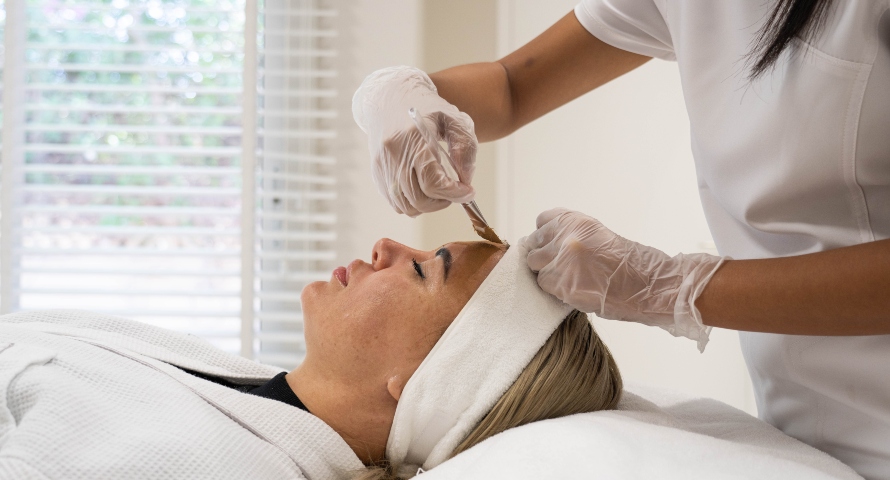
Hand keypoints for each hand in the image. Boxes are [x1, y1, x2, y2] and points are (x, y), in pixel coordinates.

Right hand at [352, 66, 476, 216]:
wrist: (390, 96)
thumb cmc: (427, 107)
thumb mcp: (454, 118)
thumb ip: (465, 146)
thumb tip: (465, 179)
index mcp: (413, 137)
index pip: (433, 182)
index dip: (455, 193)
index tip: (469, 191)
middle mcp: (393, 153)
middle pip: (419, 199)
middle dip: (443, 201)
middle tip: (456, 191)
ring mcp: (382, 165)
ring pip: (406, 206)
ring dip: (428, 205)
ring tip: (440, 191)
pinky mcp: (377, 172)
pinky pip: (395, 202)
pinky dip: (412, 203)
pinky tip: (424, 188)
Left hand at [523, 208, 725, 350]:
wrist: (650, 286)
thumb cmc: (633, 263)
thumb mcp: (600, 236)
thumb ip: (573, 236)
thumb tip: (550, 244)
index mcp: (577, 221)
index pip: (542, 221)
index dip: (545, 234)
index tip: (550, 242)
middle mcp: (566, 238)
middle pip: (534, 244)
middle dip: (543, 254)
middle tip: (557, 264)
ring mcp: (562, 262)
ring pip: (536, 266)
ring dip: (547, 272)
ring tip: (565, 278)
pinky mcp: (563, 286)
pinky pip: (544, 285)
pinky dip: (554, 288)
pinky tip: (570, 288)